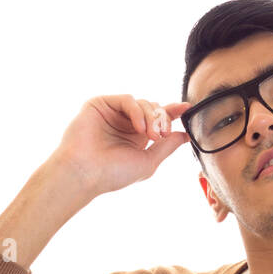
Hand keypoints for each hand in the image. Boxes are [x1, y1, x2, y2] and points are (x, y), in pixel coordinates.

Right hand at [50, 95, 190, 197]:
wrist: (85, 173)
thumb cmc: (112, 174)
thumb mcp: (148, 162)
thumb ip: (167, 147)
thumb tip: (186, 135)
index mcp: (136, 137)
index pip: (157, 119)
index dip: (172, 112)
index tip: (187, 108)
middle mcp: (125, 124)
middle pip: (154, 108)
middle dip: (162, 119)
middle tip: (162, 135)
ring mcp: (113, 113)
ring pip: (143, 103)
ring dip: (151, 117)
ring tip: (151, 135)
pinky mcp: (100, 104)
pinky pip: (127, 99)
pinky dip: (137, 111)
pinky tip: (138, 127)